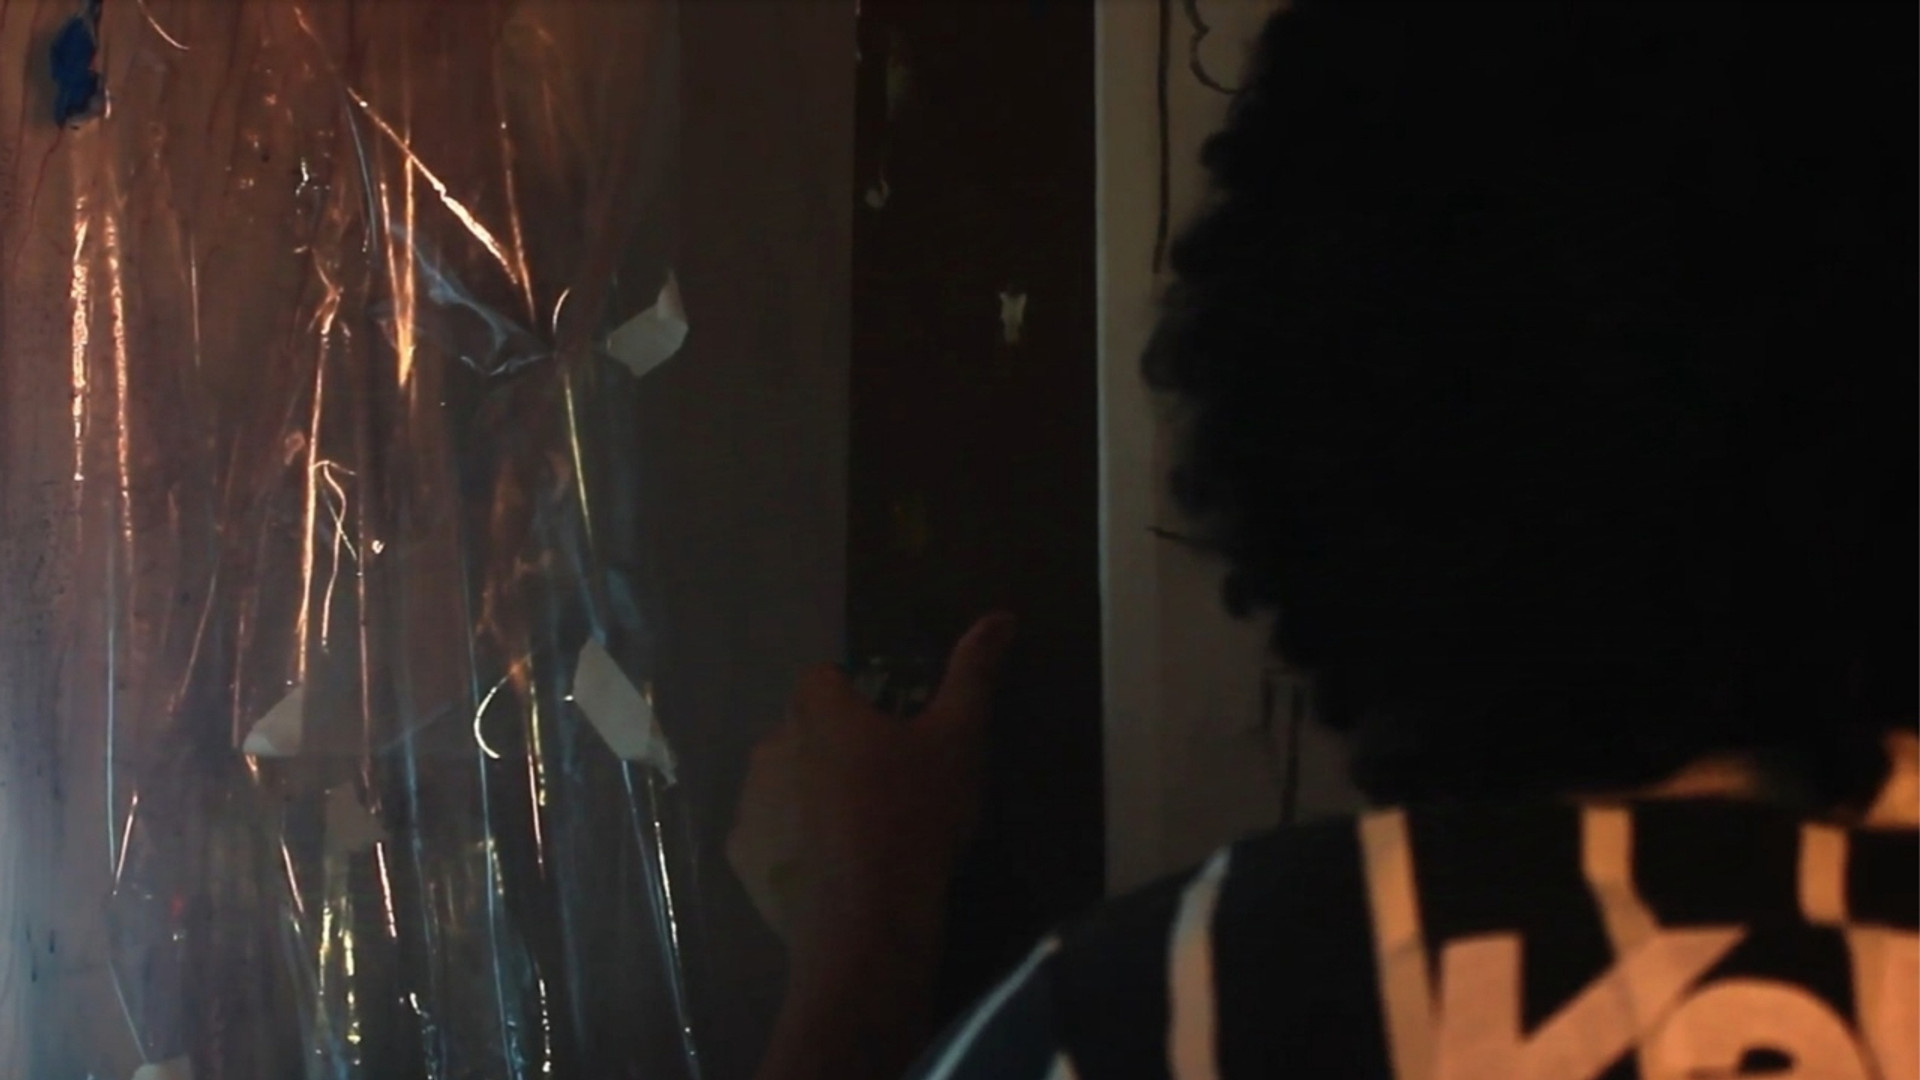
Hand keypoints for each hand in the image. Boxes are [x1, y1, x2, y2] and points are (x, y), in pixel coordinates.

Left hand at [727, 614, 1017, 983]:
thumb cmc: (915, 814)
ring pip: (782, 783)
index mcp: (818, 708)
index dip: (858, 698)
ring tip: (860, 836)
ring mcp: (750, 802)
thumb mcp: (959, 739)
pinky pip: (768, 836)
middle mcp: (771, 744)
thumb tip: (1000, 614)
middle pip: (803, 731)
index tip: (891, 732)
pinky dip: (792, 847)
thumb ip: (973, 673)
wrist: (868, 918)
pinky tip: (831, 872)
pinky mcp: (742, 857)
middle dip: (833, 749)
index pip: (826, 678)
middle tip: (884, 789)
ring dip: (809, 796)